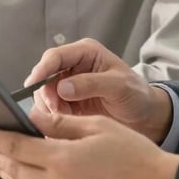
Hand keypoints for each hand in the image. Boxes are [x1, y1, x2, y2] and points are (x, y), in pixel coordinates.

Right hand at [25, 38, 172, 142]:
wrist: (145, 116)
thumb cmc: (136, 94)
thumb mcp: (119, 86)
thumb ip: (92, 84)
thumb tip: (63, 87)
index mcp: (86, 53)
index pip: (55, 56)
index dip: (42, 69)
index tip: (33, 84)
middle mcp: (73, 66)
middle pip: (45, 76)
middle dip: (45, 93)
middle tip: (56, 110)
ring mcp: (68, 85)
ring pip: (44, 94)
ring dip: (48, 108)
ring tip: (64, 120)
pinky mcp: (67, 104)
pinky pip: (50, 110)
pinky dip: (52, 118)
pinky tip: (63, 126)